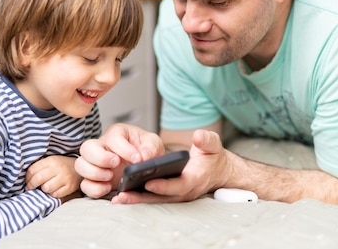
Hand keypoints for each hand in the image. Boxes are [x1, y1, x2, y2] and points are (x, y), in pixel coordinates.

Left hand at [26, 155, 80, 198]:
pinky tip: (55, 189)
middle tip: (30, 188)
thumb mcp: (51, 161)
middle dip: (31, 185)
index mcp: (51, 160)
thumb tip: (26, 179)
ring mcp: (65, 178)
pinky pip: (56, 194)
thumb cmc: (61, 166)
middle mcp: (58, 168)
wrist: (80, 169)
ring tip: (46, 187)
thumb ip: (39, 167)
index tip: (27, 182)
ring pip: (47, 188)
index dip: (27, 178)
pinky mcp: (70, 187)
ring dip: (44, 189)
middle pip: (38, 178)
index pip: (33, 170)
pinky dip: (53, 194)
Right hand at [75, 123, 164, 197]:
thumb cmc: (145, 149)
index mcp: (116, 134)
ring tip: (111, 176)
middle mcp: (102, 147)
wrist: (144, 165)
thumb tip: (144, 156)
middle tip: (116, 163)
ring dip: (94, 173)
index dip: (124, 149)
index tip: (137, 159)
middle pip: (86, 148)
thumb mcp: (153, 143)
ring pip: (80, 165)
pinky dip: (95, 188)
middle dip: (100, 157)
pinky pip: (85, 185)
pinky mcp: (95, 180)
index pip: (113, 137)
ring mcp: (96, 164)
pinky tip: (108, 187)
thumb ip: (151, 146)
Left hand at [112, 129, 230, 203]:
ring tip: (118, 198)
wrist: (219, 171)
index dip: (164, 185)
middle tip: (123, 195)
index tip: (148, 183)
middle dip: (142, 197)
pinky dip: (140, 198)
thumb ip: (206, 140)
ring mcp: (178, 196)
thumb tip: (197, 137)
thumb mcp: (213, 145)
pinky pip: (154, 199)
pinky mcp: (171, 195)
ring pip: (156, 200)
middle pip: (162, 198)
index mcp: (195, 178)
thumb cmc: (213, 157)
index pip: (179, 185)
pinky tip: (123, 196)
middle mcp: (185, 191)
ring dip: (137, 200)